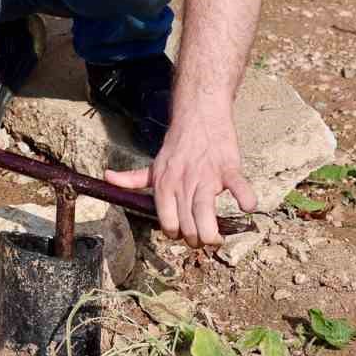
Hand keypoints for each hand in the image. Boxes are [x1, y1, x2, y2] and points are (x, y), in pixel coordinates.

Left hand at [102, 109, 255, 247]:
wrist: (199, 115)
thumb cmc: (177, 145)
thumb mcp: (153, 164)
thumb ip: (132, 178)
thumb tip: (107, 178)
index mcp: (164, 186)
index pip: (168, 223)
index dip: (176, 233)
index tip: (184, 232)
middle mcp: (183, 183)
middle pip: (187, 225)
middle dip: (196, 239)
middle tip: (203, 237)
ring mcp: (206, 176)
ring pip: (205, 212)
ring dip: (211, 232)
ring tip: (216, 238)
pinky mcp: (228, 167)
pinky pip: (238, 186)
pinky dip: (244, 197)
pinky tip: (247, 206)